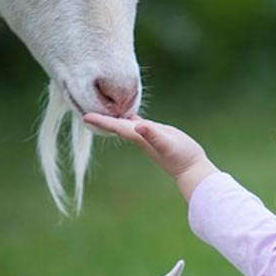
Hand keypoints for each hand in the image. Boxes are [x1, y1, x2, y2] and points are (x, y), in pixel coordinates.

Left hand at [84, 113, 218, 200]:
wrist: (192, 168)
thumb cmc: (181, 156)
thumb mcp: (167, 143)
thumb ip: (153, 135)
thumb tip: (140, 126)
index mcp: (138, 137)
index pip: (116, 126)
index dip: (101, 120)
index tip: (84, 115)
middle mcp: (139, 137)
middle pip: (115, 126)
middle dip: (101, 118)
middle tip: (84, 108)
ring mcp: (145, 136)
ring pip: (123, 124)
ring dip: (112, 117)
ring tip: (100, 107)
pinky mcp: (154, 133)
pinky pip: (135, 123)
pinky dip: (127, 117)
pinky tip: (124, 112)